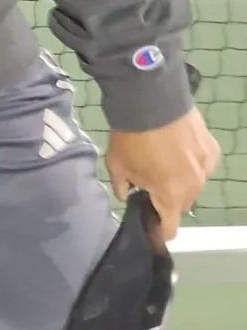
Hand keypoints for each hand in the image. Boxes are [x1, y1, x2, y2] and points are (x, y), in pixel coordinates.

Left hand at [105, 107, 220, 242]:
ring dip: (180, 181)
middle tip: (151, 183)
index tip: (149, 226)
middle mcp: (194, 186)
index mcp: (171, 196)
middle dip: (166, 200)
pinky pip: (201, 165)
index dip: (158, 231)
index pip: (170, 229)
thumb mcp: (117, 165)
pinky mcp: (212, 149)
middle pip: (181, 206)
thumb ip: (122, 188)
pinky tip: (177, 148)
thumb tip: (128, 195)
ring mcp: (206, 167)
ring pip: (193, 185)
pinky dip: (191, 162)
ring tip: (164, 162)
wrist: (151, 99)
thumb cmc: (131, 136)